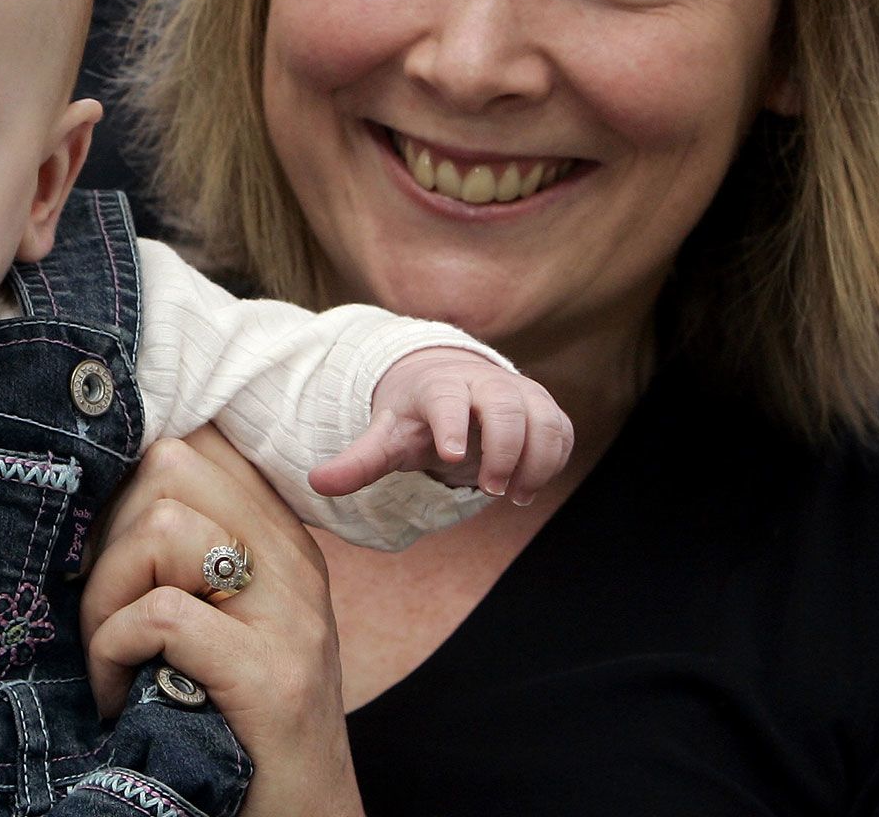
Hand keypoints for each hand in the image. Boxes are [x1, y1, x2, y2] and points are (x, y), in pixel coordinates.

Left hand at [80, 430, 361, 816]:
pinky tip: (120, 694)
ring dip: (105, 599)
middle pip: (170, 468)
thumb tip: (92, 494)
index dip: (127, 480)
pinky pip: (161, 614)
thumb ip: (183, 559)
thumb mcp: (219, 624)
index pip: (194, 443)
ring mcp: (287, 617)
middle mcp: (293, 565)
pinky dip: (114, 651)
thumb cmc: (236, 725)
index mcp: (280, 542)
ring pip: (160, 529)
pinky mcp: (268, 676)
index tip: (102, 549)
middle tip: (103, 613)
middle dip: (109, 537)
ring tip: (111, 658)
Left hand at [307, 347, 573, 503]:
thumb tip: (316, 483)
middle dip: (503, 449)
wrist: (452, 387)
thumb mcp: (386, 438)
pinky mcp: (544, 409)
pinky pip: (561, 431)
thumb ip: (358, 462)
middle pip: (504, 406)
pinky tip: (527, 487)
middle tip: (489, 490)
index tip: (451, 456)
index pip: (447, 398)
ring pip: (542, 418)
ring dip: (535, 461)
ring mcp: (519, 393)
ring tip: (512, 497)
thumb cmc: (415, 418)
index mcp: (439, 385)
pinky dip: (553, 460)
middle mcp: (484, 383)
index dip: (451, 423)